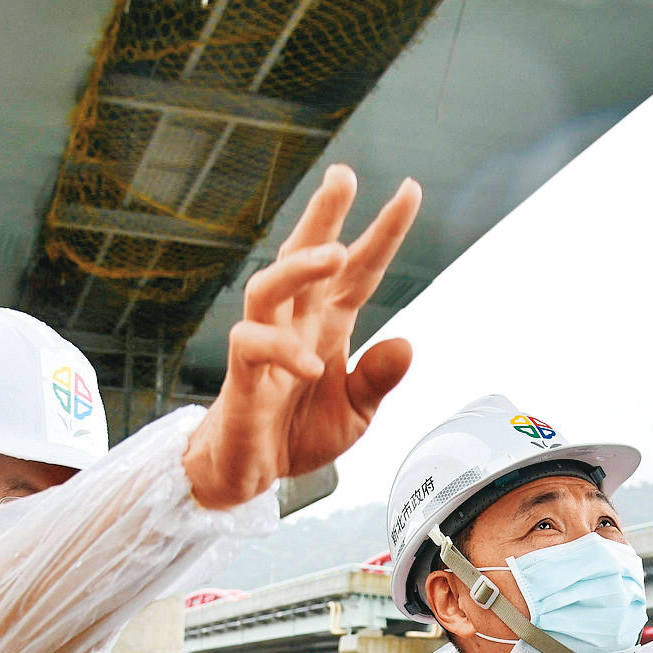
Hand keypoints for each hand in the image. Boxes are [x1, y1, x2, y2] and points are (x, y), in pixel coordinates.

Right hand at [185, 164, 423, 508]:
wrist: (249, 476)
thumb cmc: (296, 436)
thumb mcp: (357, 413)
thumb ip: (377, 379)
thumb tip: (406, 345)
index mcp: (328, 325)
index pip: (360, 271)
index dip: (384, 231)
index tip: (410, 191)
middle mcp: (295, 324)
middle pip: (305, 256)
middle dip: (324, 214)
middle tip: (343, 175)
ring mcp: (265, 344)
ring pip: (270, 287)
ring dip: (300, 266)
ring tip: (333, 253)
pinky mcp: (242, 376)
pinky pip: (253, 347)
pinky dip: (283, 352)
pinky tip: (311, 367)